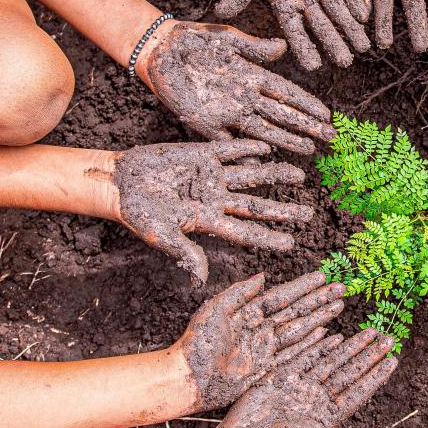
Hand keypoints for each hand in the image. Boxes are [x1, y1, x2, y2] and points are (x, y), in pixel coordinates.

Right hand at [111, 141, 313, 282]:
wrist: (118, 183)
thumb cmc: (137, 214)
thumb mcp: (162, 236)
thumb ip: (185, 252)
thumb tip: (202, 279)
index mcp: (208, 221)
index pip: (245, 232)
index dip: (268, 238)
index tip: (292, 244)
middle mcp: (215, 199)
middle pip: (256, 205)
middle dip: (282, 209)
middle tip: (309, 213)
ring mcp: (210, 176)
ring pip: (250, 176)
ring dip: (274, 174)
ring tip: (299, 174)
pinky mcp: (200, 154)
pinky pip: (229, 151)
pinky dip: (247, 148)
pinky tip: (268, 148)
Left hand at [138, 21, 335, 154]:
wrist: (160, 49)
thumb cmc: (195, 40)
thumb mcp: (228, 38)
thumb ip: (255, 46)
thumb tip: (283, 47)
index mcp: (252, 75)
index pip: (286, 92)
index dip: (307, 103)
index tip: (327, 114)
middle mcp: (244, 96)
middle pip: (281, 114)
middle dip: (306, 126)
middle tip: (329, 138)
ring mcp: (227, 111)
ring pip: (262, 129)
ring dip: (285, 140)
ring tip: (307, 150)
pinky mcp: (205, 122)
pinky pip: (228, 141)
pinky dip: (245, 150)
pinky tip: (263, 160)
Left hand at [172, 271, 346, 411]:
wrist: (188, 379)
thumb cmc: (196, 344)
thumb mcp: (215, 311)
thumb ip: (239, 293)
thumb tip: (263, 277)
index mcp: (248, 313)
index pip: (282, 296)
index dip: (302, 287)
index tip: (322, 276)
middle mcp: (261, 329)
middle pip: (296, 311)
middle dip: (319, 300)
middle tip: (341, 288)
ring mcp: (265, 349)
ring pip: (300, 330)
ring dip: (320, 318)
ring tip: (339, 305)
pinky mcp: (267, 368)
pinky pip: (294, 354)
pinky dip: (311, 344)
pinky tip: (326, 334)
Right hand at [212, 0, 369, 69]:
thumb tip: (221, 13)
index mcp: (283, 3)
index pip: (295, 32)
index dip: (304, 48)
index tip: (314, 66)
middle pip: (321, 26)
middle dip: (334, 43)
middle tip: (346, 62)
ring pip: (338, 10)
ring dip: (350, 28)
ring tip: (364, 46)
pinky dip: (355, 0)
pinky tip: (364, 14)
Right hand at [213, 328, 399, 427]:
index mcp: (329, 417)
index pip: (359, 392)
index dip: (376, 376)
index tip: (393, 360)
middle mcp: (318, 400)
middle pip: (349, 372)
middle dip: (368, 355)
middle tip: (387, 338)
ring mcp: (301, 387)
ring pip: (331, 362)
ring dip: (350, 347)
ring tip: (369, 332)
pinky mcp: (282, 378)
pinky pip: (304, 358)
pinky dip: (318, 347)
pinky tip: (333, 336)